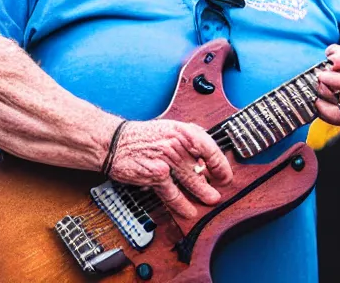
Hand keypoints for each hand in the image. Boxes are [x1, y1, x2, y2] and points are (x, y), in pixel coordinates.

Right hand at [109, 119, 232, 218]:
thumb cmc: (141, 136)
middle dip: (215, 179)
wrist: (114, 142)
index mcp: (183, 131)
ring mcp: (167, 160)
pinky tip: (189, 211)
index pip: (210, 148)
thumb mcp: (169, 127)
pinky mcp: (156, 175)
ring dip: (203, 192)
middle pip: (203, 165)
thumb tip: (207, 147)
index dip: (221, 163)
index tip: (225, 172)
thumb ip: (188, 135)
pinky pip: (173, 194)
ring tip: (212, 199)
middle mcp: (177, 144)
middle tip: (222, 187)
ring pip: (191, 180)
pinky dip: (182, 205)